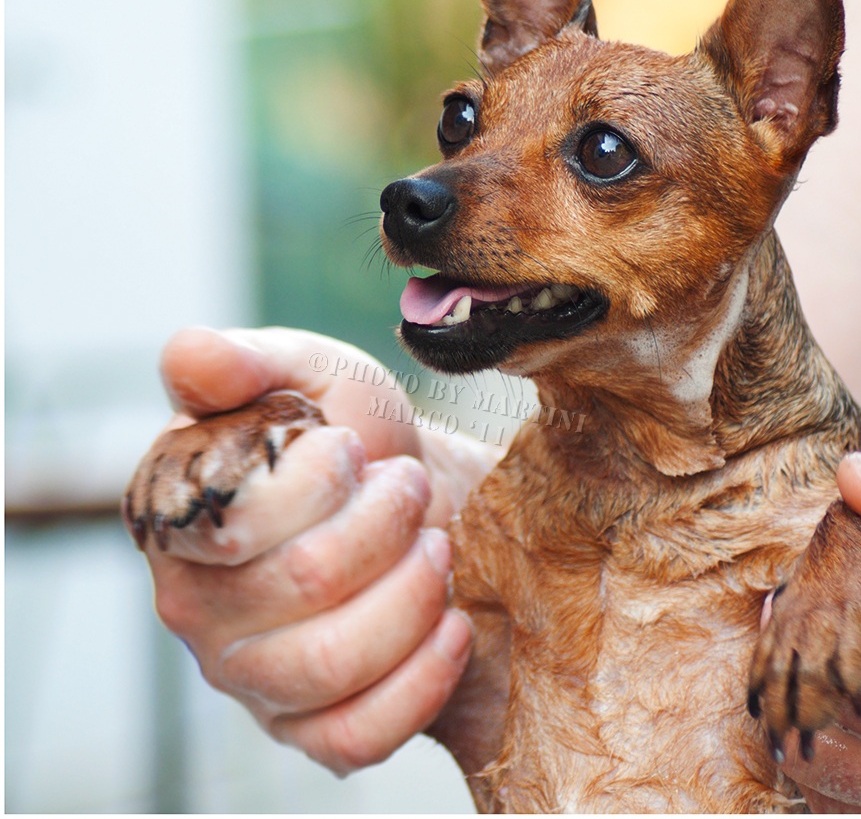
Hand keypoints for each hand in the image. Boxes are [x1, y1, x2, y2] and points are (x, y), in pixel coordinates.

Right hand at [131, 326, 488, 772]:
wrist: (423, 507)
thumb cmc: (362, 439)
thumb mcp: (317, 375)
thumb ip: (249, 360)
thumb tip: (187, 350)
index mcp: (183, 517)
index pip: (241, 520)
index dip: (321, 479)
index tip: (355, 447)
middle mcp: (197, 606)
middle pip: (305, 584)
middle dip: (387, 521)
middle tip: (409, 487)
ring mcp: (251, 677)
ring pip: (336, 661)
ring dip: (414, 589)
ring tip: (435, 545)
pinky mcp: (309, 730)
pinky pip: (359, 736)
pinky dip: (424, 675)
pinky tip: (452, 624)